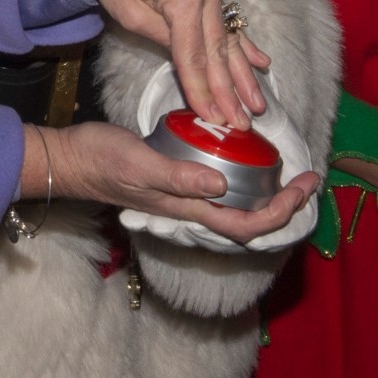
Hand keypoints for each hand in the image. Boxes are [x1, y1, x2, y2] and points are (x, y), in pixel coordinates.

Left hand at [59, 0, 269, 128]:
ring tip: (257, 104)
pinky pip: (228, 18)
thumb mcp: (129, 11)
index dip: (202, 90)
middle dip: (229, 90)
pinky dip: (244, 42)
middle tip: (242, 123)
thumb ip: (163, 38)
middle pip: (217, 49)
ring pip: (227, 36)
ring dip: (243, 73)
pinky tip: (262, 62)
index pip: (194, 55)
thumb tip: (187, 62)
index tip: (213, 119)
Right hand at [117, 81, 319, 250]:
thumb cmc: (100, 161)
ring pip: (234, 205)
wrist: (68, 158)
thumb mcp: (139, 163)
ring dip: (266, 194)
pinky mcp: (173, 177)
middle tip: (308, 178)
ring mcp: (181, 194)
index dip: (281, 212)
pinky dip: (240, 177)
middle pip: (247, 220)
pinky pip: (217, 185)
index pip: (245, 224)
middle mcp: (189, 207)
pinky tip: (241, 154)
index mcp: (186, 208)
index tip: (304, 186)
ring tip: (285, 171)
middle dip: (284, 204)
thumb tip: (221, 186)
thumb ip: (177, 177)